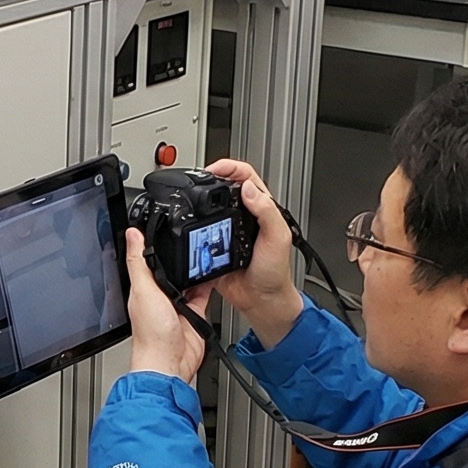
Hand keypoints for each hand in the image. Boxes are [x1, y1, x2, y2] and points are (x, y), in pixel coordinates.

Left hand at [125, 230, 209, 382]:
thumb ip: (139, 263)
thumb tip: (132, 235)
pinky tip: (214, 276)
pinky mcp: (193, 312)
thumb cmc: (151, 335)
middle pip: (172, 267)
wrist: (170, 362)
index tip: (161, 226)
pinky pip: (204, 293)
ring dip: (196, 270)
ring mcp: (177, 304)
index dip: (154, 243)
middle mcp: (159, 294)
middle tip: (190, 239)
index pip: (148, 259)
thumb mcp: (143, 290)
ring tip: (203, 255)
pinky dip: (210, 285)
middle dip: (180, 256)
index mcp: (143, 287)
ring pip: (189, 279)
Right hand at [200, 159, 304, 347]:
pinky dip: (192, 226)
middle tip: (198, 179)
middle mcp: (244, 216)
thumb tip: (249, 189)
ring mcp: (227, 230)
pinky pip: (199, 231)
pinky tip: (190, 224)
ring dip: (199, 200)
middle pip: (224, 187)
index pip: (246, 176)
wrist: (261, 300)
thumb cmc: (275, 272)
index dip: (230, 167)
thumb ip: (267, 211)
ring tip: (191, 196)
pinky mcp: (214, 245)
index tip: (215, 169)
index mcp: (262, 208)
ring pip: (209, 207)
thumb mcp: (277, 238)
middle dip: (210, 178)